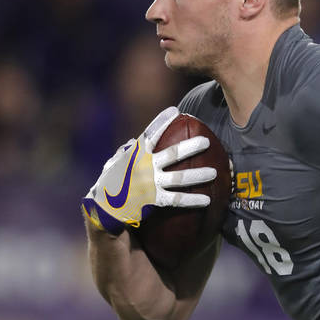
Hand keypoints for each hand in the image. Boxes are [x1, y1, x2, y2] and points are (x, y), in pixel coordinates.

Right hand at [81, 107, 216, 233]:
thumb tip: (133, 141)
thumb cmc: (110, 184)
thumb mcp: (114, 164)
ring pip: (179, 178)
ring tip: (215, 173)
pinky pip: (177, 200)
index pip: (150, 134)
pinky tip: (207, 200)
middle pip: (173, 154)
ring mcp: (150, 184)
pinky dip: (192, 200)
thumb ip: (125, 152)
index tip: (176, 111)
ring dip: (198, 175)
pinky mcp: (154, 200)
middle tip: (206, 141)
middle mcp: (145, 167)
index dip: (162, 121)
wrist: (104, 208)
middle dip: (191, 147)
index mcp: (135, 155)